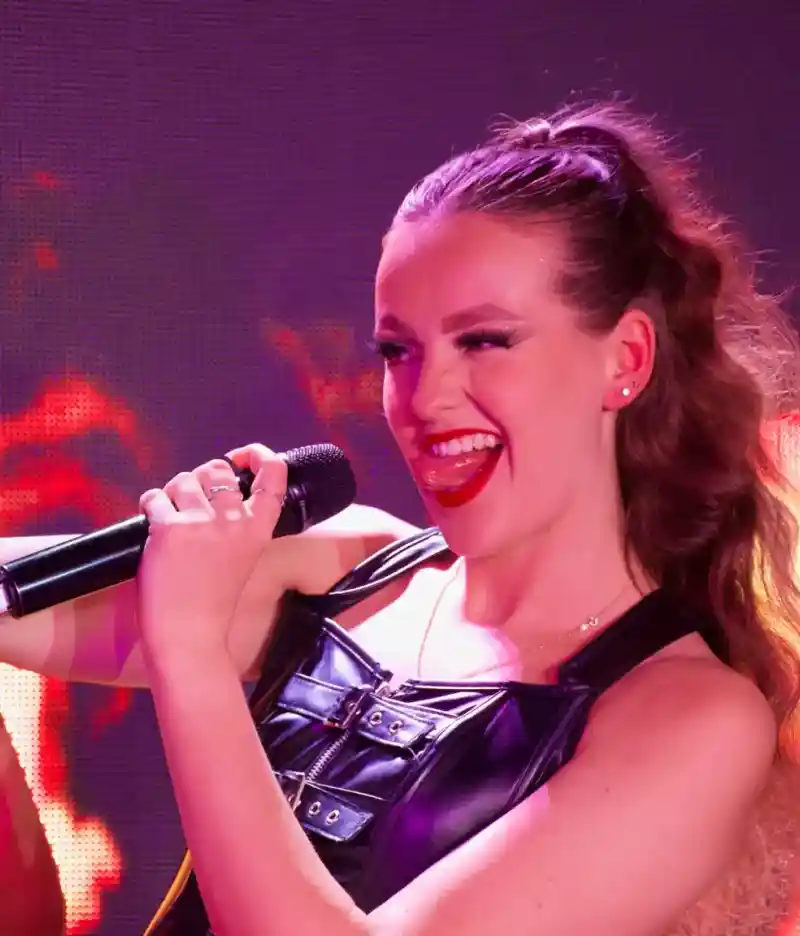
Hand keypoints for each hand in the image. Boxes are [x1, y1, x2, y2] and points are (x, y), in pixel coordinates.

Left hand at [136, 443, 286, 669]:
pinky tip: (153, 526)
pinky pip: (154, 497)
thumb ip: (237, 522)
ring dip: (172, 492)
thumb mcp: (243, 556)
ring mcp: (202, 523)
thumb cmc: (214, 601)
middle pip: (217, 468)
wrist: (191, 636)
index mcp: (259, 529)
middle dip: (200, 478)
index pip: (274, 472)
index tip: (240, 457)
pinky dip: (150, 506)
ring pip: (183, 479)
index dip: (257, 454)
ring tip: (170, 517)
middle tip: (191, 502)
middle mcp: (234, 521)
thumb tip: (213, 486)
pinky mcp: (169, 529)